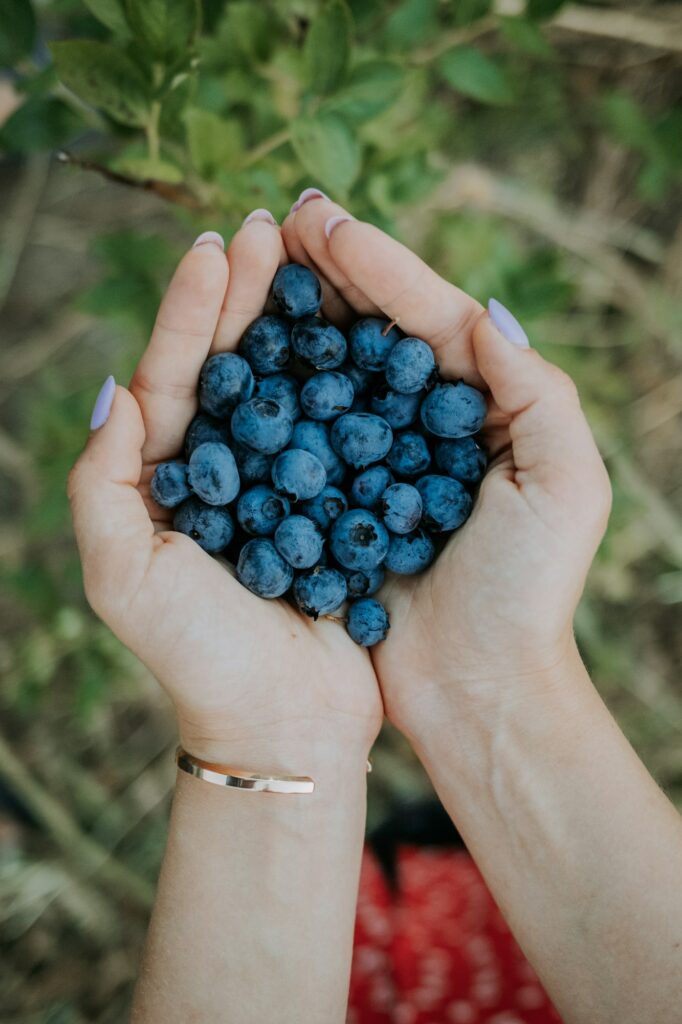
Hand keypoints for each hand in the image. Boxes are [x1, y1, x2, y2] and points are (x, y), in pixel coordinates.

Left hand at [68, 219, 381, 774]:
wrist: (282, 724)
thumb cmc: (198, 657)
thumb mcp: (125, 576)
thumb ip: (102, 485)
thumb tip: (117, 389)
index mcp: (164, 480)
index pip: (173, 376)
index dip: (189, 309)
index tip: (214, 245)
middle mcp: (221, 474)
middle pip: (229, 366)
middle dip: (243, 297)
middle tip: (268, 229)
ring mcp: (280, 487)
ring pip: (287, 388)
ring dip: (298, 325)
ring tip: (314, 262)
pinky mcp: (332, 507)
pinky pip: (340, 432)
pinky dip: (350, 383)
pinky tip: (367, 338)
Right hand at [282, 196, 610, 738]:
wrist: (477, 690)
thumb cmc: (528, 593)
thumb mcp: (566, 486)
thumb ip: (536, 391)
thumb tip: (484, 311)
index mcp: (489, 406)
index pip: (430, 316)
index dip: (379, 264)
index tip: (320, 221)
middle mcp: (430, 422)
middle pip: (377, 329)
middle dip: (331, 272)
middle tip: (279, 220)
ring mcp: (379, 459)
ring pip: (333, 369)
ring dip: (297, 316)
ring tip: (254, 264)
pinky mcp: (338, 500)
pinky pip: (301, 433)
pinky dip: (275, 391)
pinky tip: (242, 353)